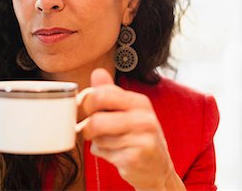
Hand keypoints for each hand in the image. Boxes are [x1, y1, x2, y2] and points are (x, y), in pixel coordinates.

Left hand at [79, 68, 184, 190]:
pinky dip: (101, 153)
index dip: (86, 102)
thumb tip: (97, 72)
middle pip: (96, 119)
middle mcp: (143, 119)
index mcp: (139, 102)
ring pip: (97, 138)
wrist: (157, 168)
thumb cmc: (138, 136)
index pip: (102, 94)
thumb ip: (110, 91)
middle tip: (88, 128)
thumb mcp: (128, 111)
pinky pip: (102, 152)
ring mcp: (141, 140)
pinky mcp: (134, 159)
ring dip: (95, 141)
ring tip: (109, 142)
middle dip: (86, 125)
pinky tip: (115, 153)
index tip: (84, 110)